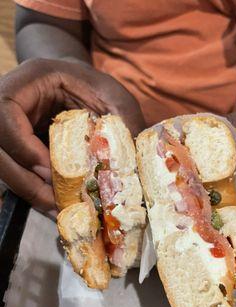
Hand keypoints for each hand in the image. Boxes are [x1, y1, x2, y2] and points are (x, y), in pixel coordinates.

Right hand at [0, 59, 144, 213]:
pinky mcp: (15, 145)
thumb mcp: (113, 96)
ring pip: (2, 163)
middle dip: (22, 178)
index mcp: (27, 81)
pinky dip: (32, 189)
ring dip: (27, 189)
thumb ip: (122, 123)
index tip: (50, 171)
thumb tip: (134, 168)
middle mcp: (8, 103)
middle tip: (54, 201)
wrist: (80, 84)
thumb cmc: (96, 86)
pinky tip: (54, 203)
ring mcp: (7, 126)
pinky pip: (15, 170)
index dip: (22, 146)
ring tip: (57, 208)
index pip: (4, 114)